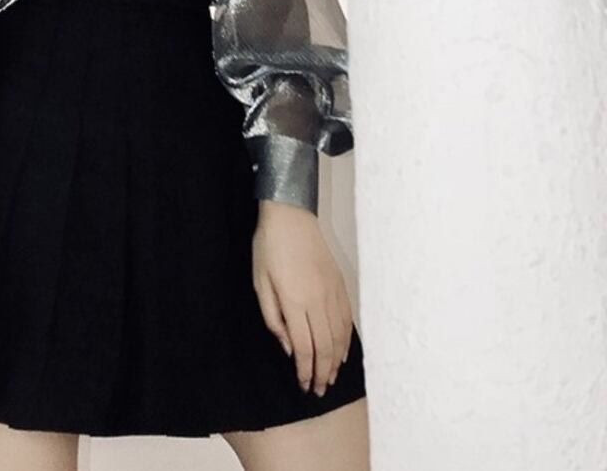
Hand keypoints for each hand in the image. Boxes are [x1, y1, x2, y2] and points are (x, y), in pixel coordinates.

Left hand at [252, 201, 352, 396]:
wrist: (290, 217)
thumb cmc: (269, 248)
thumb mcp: (260, 284)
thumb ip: (273, 319)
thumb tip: (287, 346)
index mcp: (295, 301)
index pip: (304, 347)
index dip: (304, 370)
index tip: (303, 385)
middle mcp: (318, 300)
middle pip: (324, 347)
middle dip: (322, 372)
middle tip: (319, 389)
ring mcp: (332, 292)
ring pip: (339, 336)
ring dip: (335, 362)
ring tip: (330, 377)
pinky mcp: (340, 285)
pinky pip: (347, 320)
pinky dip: (346, 341)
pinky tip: (342, 353)